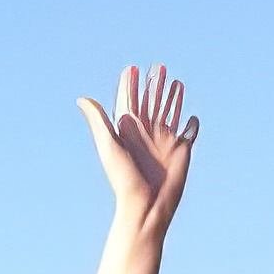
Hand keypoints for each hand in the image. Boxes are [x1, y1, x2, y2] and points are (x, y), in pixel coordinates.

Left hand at [78, 65, 196, 243]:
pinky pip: (189, 133)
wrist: (145, 205)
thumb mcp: (109, 146)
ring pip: (170, 113)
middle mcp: (146, 134)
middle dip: (154, 86)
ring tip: (176, 82)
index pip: (129, 102)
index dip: (130, 85)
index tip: (131, 68)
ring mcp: (165, 141)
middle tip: (158, 67)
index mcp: (129, 132)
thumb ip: (98, 121)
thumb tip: (82, 99)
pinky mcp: (182, 150)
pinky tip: (192, 118)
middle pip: (151, 103)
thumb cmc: (124, 178)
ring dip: (172, 98)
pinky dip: (191, 125)